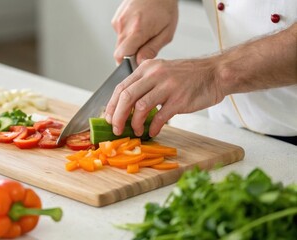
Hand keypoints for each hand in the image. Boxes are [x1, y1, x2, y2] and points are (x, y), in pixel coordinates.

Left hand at [104, 58, 224, 136]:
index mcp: (147, 68)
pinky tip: (153, 132)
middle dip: (117, 116)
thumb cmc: (188, 76)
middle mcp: (154, 74)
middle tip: (116, 129)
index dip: (112, 105)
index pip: (121, 87)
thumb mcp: (161, 72)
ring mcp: (167, 86)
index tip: (109, 119)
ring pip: (140, 107)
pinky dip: (153, 127)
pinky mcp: (179, 99)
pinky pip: (160, 117)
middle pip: (126, 97)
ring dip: (135, 123)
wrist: (215, 73)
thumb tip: (125, 107)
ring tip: (137, 131)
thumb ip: (144, 85)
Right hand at [112, 0, 177, 64]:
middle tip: (145, 45)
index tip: (134, 65)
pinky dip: (128, 34)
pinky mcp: (116, 19)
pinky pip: (120, 34)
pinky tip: (138, 26)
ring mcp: (118, 21)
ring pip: (120, 42)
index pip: (121, 56)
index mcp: (137, 30)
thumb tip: (140, 62)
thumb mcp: (166, 32)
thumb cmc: (164, 7)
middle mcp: (124, 25)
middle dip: (131, 53)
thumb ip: (152, 49)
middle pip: (120, 51)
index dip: (126, 64)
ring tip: (143, 32)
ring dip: (130, 43)